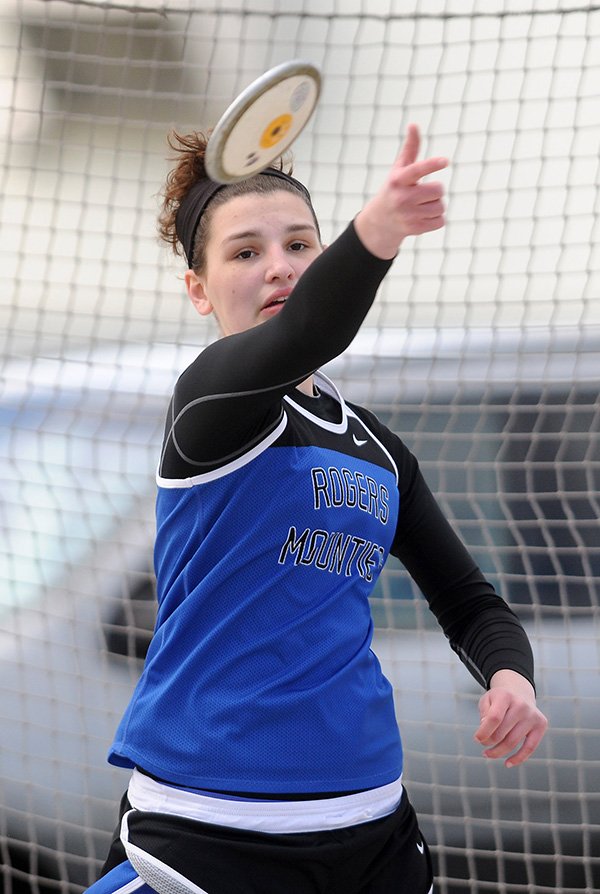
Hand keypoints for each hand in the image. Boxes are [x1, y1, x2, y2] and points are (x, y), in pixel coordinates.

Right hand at [354, 123, 447, 258]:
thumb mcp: (399, 169)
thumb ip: (410, 148)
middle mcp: (401, 198)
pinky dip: (436, 219)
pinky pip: (440, 221)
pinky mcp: (414, 229)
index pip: (418, 170)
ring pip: (441, 207)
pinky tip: (423, 218)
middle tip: (424, 193)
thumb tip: (413, 124)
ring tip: (421, 206)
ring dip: (436, 205)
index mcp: (398, 180)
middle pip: (438, 190)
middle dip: (436, 190)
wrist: (380, 222)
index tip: (445, 161)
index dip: (432, 165)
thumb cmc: (394, 189)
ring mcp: (407, 215)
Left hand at [474, 669, 547, 767]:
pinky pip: (530, 748)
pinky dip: (518, 758)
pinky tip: (507, 764)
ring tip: (488, 754)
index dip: (483, 732)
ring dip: (498, 752)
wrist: (519, 693)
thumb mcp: (487, 700)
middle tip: (483, 744)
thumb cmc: (499, 700)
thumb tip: (485, 730)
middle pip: (502, 732)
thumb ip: (484, 713)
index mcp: (505, 696)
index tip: (476, 739)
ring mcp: (532, 715)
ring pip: (513, 742)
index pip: (494, 718)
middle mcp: (521, 705)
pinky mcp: (541, 725)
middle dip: (488, 742)